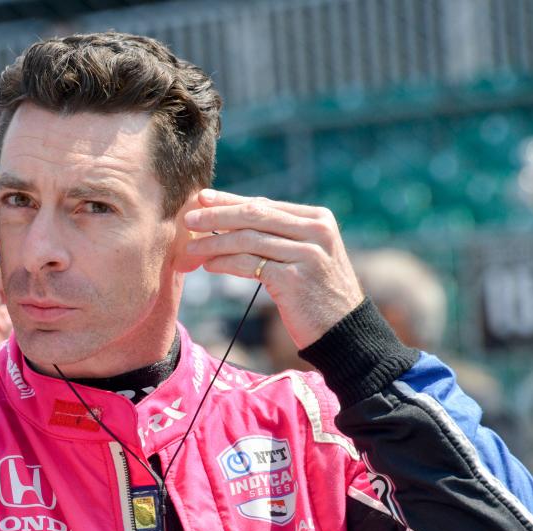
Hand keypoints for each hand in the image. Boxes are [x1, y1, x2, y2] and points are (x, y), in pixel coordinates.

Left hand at [183, 189, 363, 348]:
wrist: (344, 331)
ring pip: (248, 239)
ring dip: (214, 242)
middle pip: (254, 215)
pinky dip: (225, 263)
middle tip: (188, 217)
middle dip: (217, 215)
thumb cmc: (318, 292)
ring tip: (191, 246)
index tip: (203, 198)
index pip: (265, 204)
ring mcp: (306, 255)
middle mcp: (315, 232)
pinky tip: (209, 265)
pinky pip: (249, 265)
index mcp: (318, 219)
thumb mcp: (306, 254)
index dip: (230, 200)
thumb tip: (233, 214)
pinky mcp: (293, 280)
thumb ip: (280, 233)